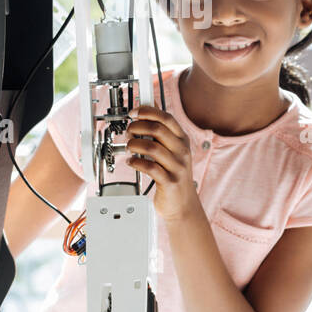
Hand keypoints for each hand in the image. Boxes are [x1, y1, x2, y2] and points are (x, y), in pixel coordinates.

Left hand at [123, 105, 200, 222]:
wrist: (183, 204)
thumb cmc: (174, 175)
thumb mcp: (173, 150)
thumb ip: (163, 131)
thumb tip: (152, 106)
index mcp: (182, 140)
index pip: (166, 118)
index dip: (148, 111)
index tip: (134, 112)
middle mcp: (182, 151)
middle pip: (158, 129)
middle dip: (137, 127)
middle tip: (128, 132)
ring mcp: (177, 167)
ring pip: (152, 148)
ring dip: (134, 145)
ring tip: (128, 148)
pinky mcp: (169, 181)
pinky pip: (149, 167)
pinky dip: (135, 162)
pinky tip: (131, 162)